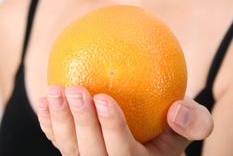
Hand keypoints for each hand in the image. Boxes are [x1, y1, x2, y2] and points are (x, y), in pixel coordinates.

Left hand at [37, 85, 212, 155]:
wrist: (149, 132)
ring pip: (71, 150)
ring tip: (54, 90)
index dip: (112, 128)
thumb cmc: (168, 125)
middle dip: (82, 122)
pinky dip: (49, 123)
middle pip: (92, 153)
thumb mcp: (191, 124)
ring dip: (60, 120)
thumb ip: (194, 120)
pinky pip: (59, 141)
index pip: (124, 152)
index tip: (103, 97)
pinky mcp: (77, 150)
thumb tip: (177, 110)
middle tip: (76, 89)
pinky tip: (43, 101)